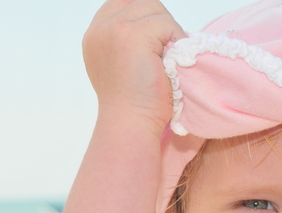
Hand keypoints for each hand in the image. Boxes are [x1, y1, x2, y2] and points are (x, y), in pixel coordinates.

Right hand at [83, 0, 184, 135]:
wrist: (131, 122)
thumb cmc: (137, 103)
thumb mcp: (124, 65)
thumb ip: (131, 40)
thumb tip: (158, 27)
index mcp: (97, 33)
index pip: (127, 3)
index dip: (148, 18)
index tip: (159, 43)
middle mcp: (101, 27)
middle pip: (143, 3)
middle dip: (161, 23)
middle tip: (166, 53)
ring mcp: (114, 29)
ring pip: (156, 10)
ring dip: (169, 32)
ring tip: (166, 59)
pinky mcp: (131, 35)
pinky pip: (165, 23)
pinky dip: (175, 39)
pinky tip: (169, 62)